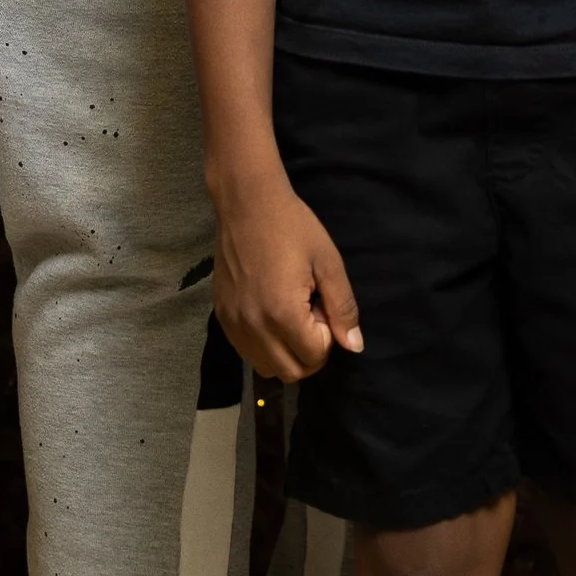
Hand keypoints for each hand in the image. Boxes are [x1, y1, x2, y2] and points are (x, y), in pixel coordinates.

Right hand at [211, 170, 362, 383]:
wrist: (246, 203)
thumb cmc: (293, 227)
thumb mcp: (328, 263)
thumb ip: (342, 308)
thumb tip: (354, 346)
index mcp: (282, 313)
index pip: (315, 357)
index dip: (328, 337)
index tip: (322, 305)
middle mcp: (254, 326)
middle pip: (291, 372)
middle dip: (310, 352)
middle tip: (311, 314)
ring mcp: (233, 323)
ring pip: (267, 368)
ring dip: (286, 354)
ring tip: (290, 316)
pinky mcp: (221, 316)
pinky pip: (246, 352)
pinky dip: (264, 346)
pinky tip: (270, 314)